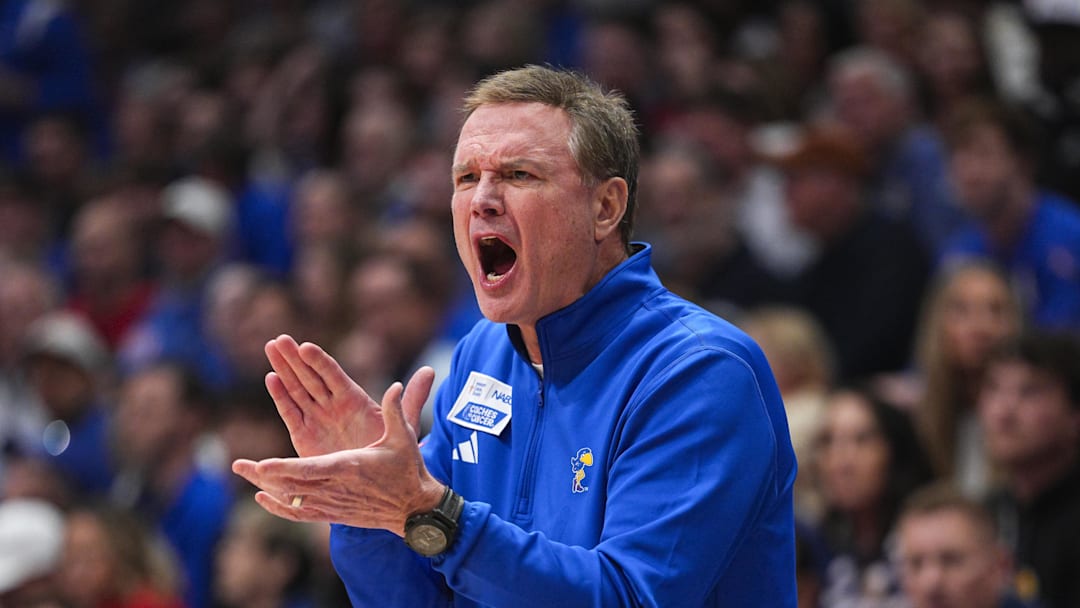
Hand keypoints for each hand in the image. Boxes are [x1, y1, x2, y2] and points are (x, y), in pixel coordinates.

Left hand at [232, 377, 445, 534]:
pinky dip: (279, 507)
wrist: (414, 509)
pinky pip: (299, 513)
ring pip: (290, 497)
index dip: (285, 468)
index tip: (262, 465)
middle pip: (292, 484)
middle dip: (263, 473)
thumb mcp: (404, 439)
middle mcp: (335, 487)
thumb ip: (397, 411)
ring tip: (241, 471)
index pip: (310, 469)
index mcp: (349, 466)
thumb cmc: (407, 470)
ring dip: (265, 485)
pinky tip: (261, 497)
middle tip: (237, 465)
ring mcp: (331, 503)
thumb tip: (396, 385)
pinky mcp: (332, 513)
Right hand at [263, 334, 434, 455]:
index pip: (333, 376)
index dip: (320, 362)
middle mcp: (333, 404)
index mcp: (354, 400)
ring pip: (297, 389)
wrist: (376, 481)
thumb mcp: (404, 425)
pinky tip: (272, 378)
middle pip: (310, 376)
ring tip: (271, 347)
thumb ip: (412, 399)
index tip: (306, 347)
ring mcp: (318, 418)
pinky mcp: (305, 435)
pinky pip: (291, 412)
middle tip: (279, 340)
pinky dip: (281, 396)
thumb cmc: (391, 452)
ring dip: (284, 369)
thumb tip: (430, 370)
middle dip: (295, 358)